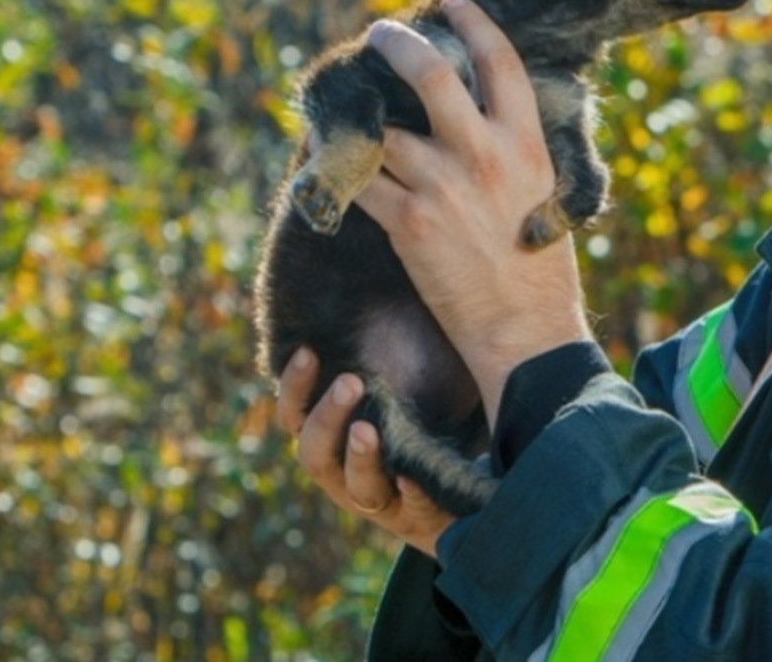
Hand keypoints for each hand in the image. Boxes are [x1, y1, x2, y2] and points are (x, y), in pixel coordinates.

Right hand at [276, 348, 456, 555]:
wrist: (476, 481)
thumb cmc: (437, 410)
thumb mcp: (412, 368)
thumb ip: (389, 328)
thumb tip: (377, 253)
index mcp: (332, 434)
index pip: (295, 413)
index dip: (295, 385)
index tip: (308, 351)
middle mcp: (345, 470)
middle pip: (312, 451)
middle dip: (327, 416)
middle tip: (350, 382)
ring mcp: (380, 498)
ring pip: (353, 485)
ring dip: (359, 456)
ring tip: (368, 430)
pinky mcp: (418, 520)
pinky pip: (410, 511)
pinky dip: (410, 494)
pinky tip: (414, 478)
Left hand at [354, 0, 591, 419]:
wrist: (524, 331)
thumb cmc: (539, 272)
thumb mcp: (545, 197)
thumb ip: (514, 155)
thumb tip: (482, 122)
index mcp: (527, 145)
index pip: (500, 64)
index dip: (474, 24)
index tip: (453, 3)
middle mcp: (484, 155)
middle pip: (430, 75)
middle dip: (398, 44)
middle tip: (380, 33)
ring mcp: (442, 186)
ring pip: (382, 129)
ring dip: (356, 117)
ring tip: (341, 109)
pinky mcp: (407, 222)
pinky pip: (358, 179)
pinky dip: (336, 168)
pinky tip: (322, 159)